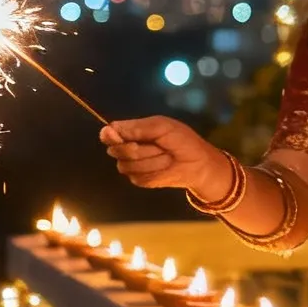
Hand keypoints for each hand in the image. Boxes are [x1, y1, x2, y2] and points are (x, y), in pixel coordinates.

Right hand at [100, 116, 231, 200]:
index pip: (109, 134)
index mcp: (131, 132)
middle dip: (138, 148)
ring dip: (151, 160)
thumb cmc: (181, 140)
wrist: (198, 162)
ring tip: (166, 156)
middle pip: (115, 151)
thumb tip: (109, 129)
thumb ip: (137, 128)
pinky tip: (166, 168)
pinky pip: (138, 177)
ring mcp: (132, 165)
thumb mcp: (161, 126)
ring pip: (127, 165)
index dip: (110, 136)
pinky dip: (155, 172)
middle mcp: (127, 148)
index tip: (117, 136)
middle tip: (158, 145)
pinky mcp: (140, 180)